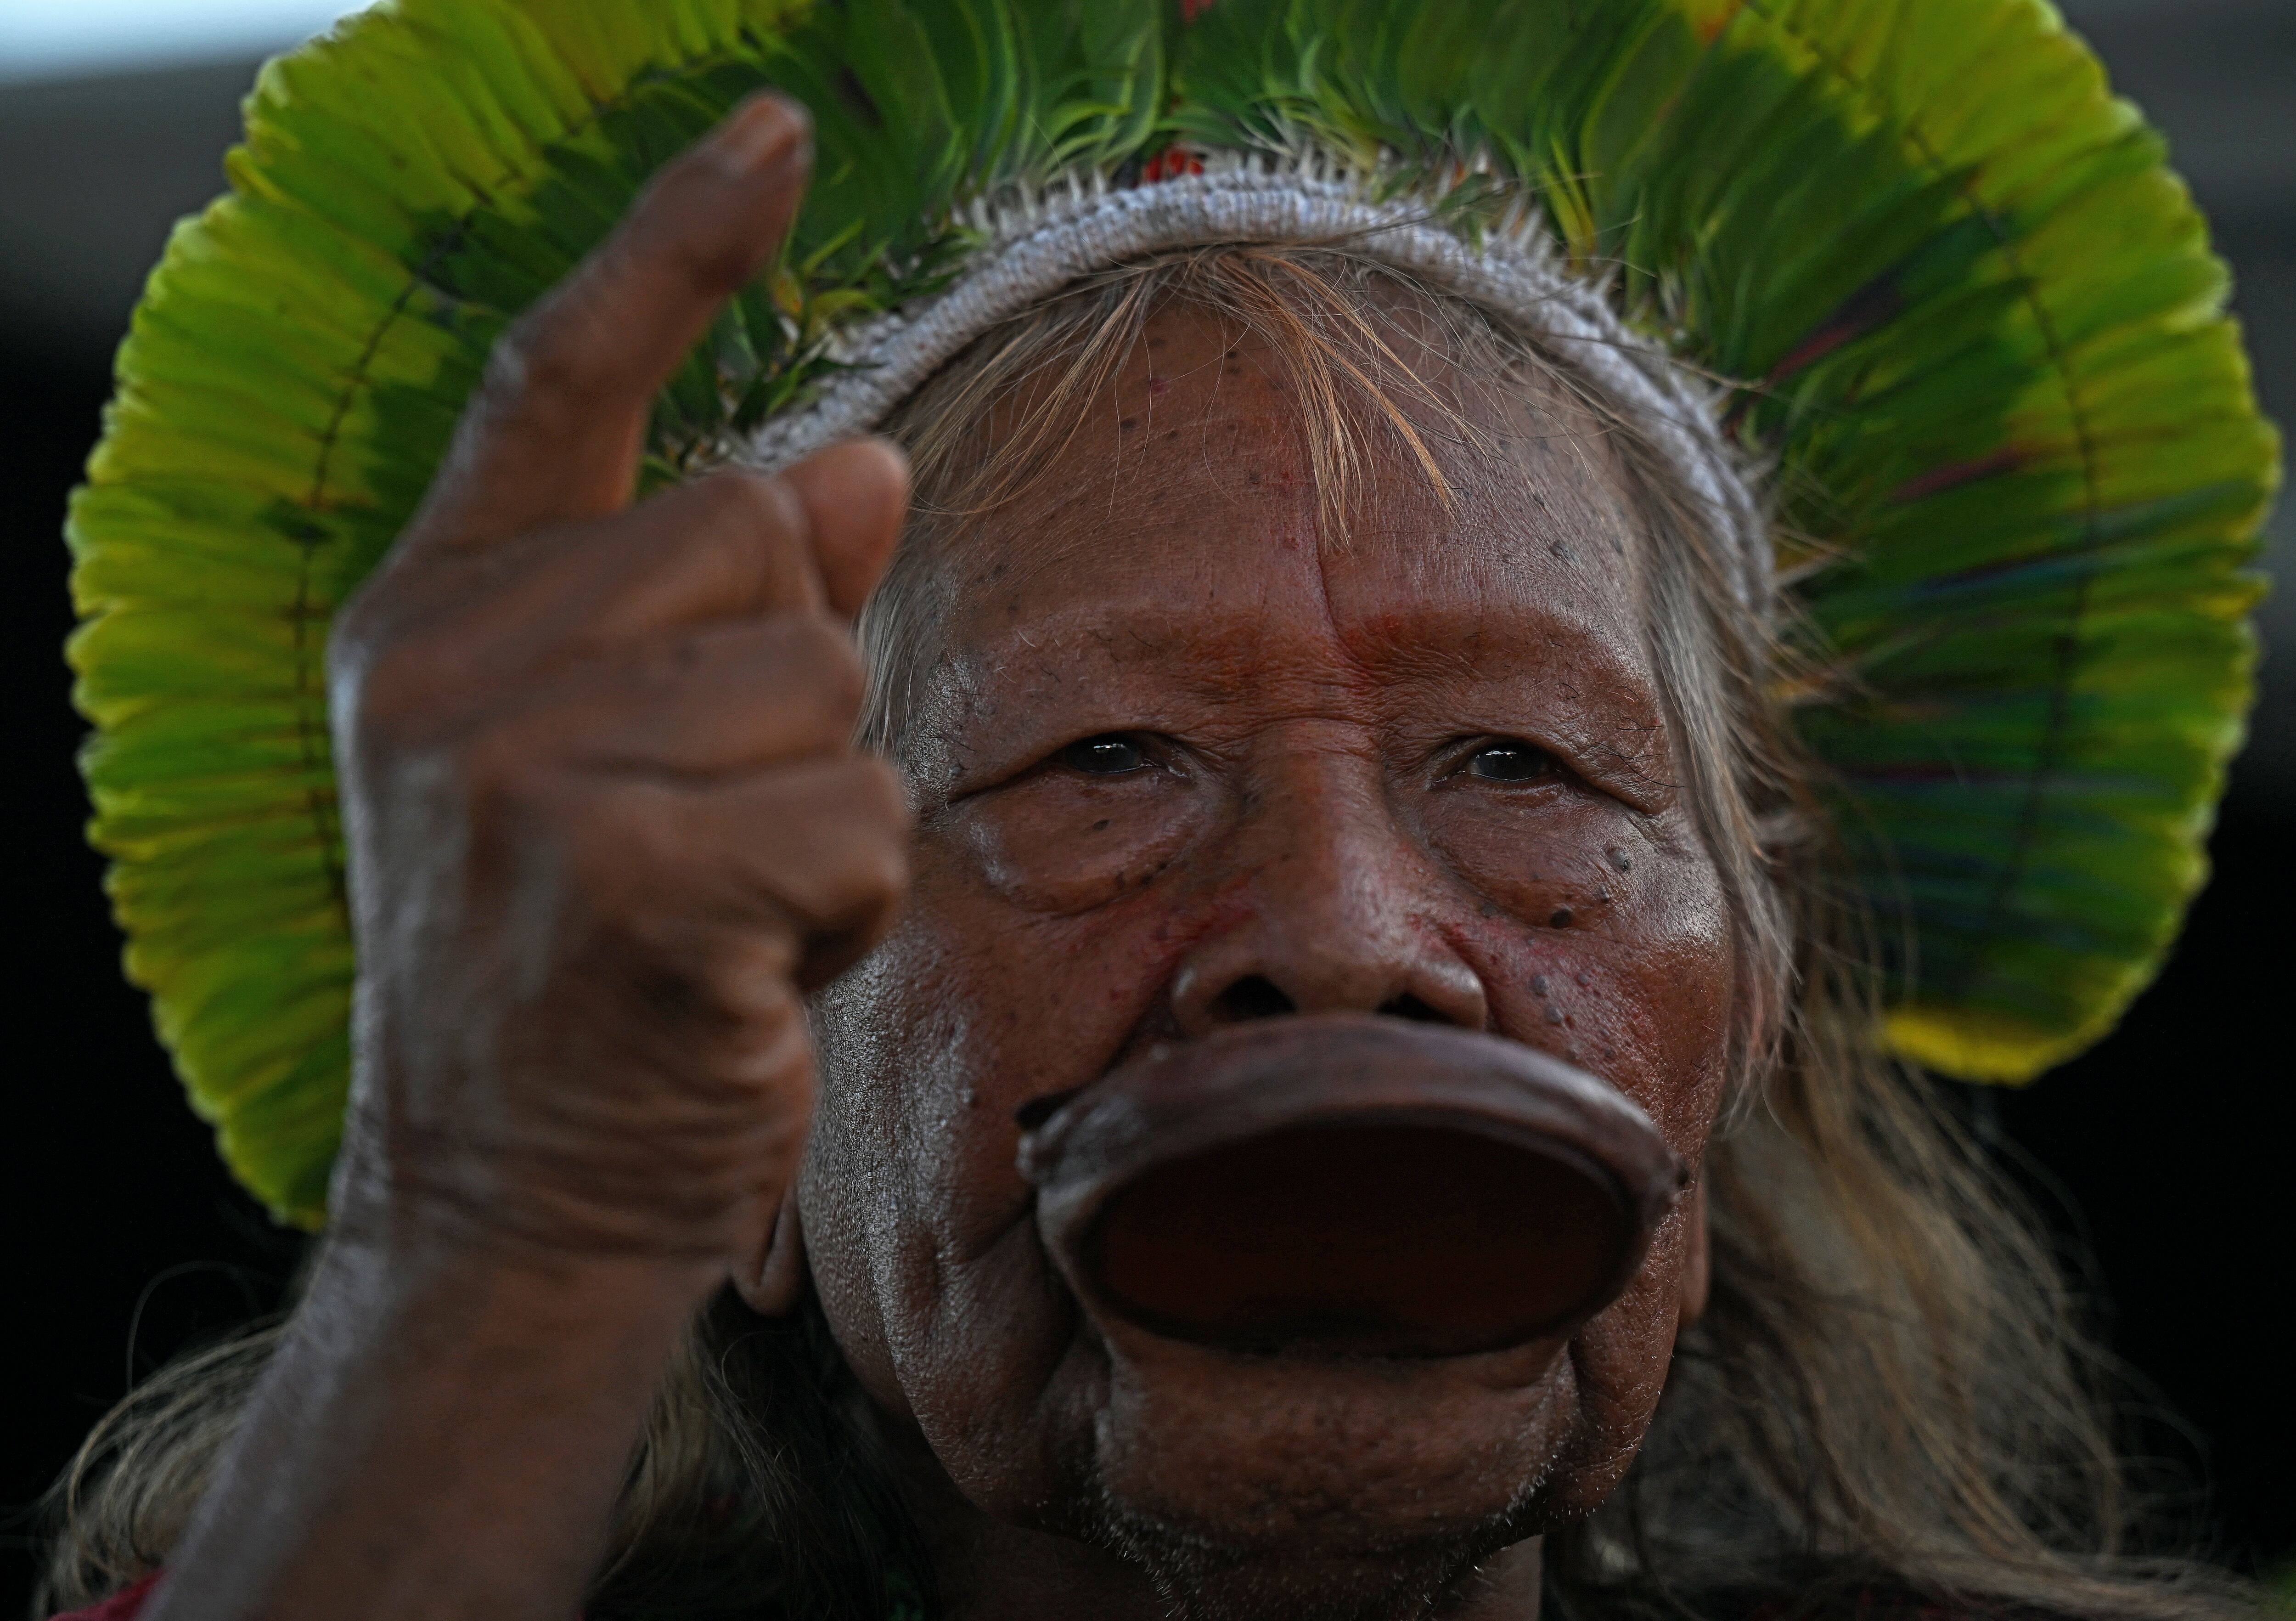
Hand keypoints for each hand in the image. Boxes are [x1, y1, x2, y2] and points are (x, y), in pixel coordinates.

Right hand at [324, 91, 908, 1272]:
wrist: (516, 1203)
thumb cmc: (603, 973)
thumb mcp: (648, 762)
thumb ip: (728, 603)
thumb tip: (861, 458)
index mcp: (437, 616)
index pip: (559, 376)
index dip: (675, 245)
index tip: (775, 131)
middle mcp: (446, 668)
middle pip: (756, 531)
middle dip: (797, 683)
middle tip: (715, 830)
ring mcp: (515, 770)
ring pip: (825, 678)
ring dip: (828, 809)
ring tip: (729, 911)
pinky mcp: (619, 878)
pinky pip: (857, 816)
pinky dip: (851, 906)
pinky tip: (753, 973)